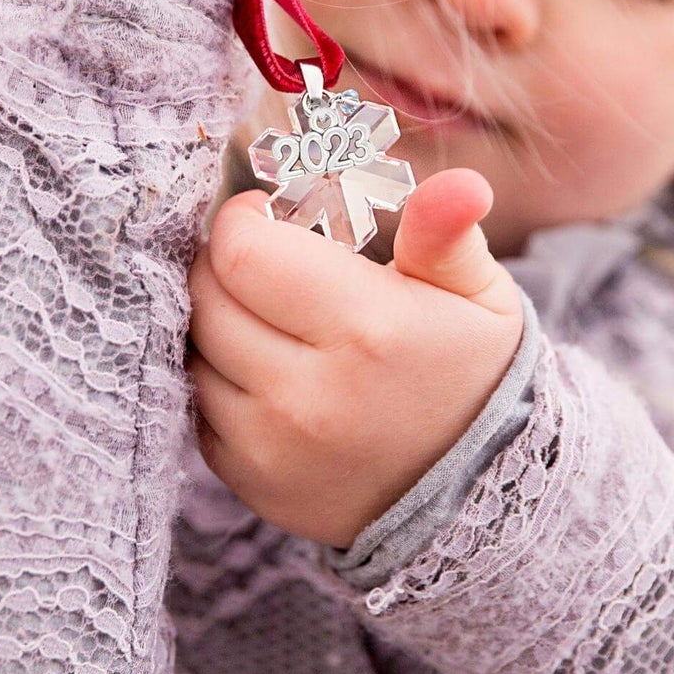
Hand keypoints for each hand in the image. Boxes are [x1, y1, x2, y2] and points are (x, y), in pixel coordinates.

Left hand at [185, 168, 526, 549]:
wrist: (478, 490)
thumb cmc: (471, 370)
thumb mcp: (478, 294)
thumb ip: (447, 234)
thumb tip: (462, 183)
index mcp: (366, 329)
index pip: (243, 252)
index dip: (243, 220)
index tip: (266, 214)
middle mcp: (309, 394)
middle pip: (207, 297)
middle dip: (224, 263)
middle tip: (263, 259)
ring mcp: (273, 447)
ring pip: (194, 352)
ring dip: (218, 322)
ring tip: (266, 314)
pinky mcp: (252, 484)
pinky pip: (199, 409)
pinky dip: (221, 381)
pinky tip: (267, 369)